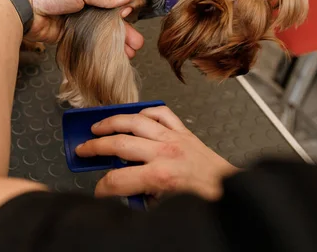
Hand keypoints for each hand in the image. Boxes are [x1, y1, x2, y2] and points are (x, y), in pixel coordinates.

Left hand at [8, 0, 143, 54]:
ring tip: (130, 53)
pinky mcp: (66, 31)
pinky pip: (87, 39)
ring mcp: (73, 15)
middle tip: (136, 43)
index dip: (121, 5)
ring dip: (114, 40)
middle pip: (106, 13)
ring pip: (98, 28)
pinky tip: (112, 54)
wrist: (22, 7)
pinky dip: (99, 46)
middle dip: (123, 28)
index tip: (130, 16)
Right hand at [75, 106, 238, 200]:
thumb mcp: (167, 206)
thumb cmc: (205, 200)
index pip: (117, 180)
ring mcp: (174, 138)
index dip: (102, 187)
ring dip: (112, 122)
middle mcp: (165, 152)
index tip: (99, 190)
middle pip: (118, 144)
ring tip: (98, 126)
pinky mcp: (184, 132)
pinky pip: (161, 113)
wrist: (233, 192)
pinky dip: (146, 111)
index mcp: (160, 176)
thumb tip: (125, 192)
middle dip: (95, 147)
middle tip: (83, 149)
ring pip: (135, 121)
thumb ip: (142, 196)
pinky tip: (135, 116)